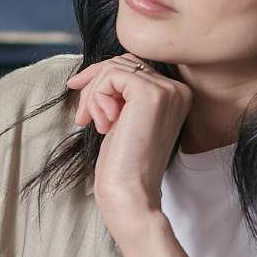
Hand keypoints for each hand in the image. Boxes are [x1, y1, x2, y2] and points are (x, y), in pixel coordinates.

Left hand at [64, 53, 191, 244]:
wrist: (130, 193)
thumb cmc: (123, 164)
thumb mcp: (123, 119)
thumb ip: (120, 94)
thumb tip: (92, 71)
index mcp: (176, 95)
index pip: (133, 67)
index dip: (101, 78)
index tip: (78, 93)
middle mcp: (177, 89)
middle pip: (122, 63)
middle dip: (94, 85)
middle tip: (82, 117)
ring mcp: (167, 90)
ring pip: (113, 69)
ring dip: (93, 96)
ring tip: (94, 124)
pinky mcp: (150, 94)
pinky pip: (110, 76)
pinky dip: (97, 98)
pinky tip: (103, 124)